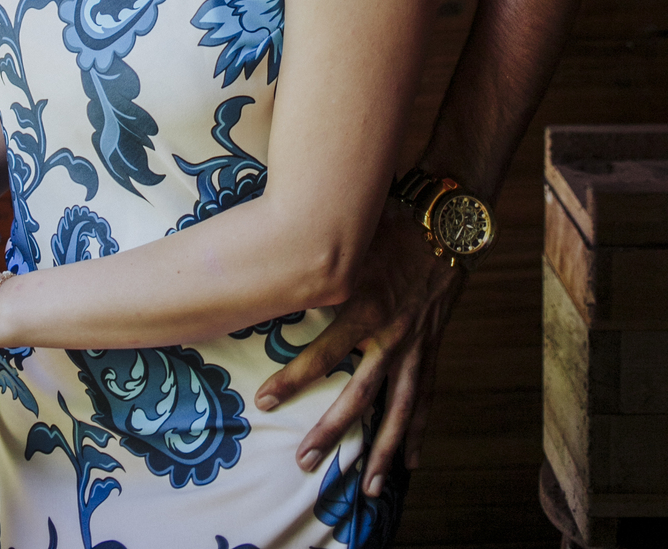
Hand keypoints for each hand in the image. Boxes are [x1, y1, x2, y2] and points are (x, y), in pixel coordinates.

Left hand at [254, 202, 465, 493]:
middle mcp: (391, 335)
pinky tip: (413, 463)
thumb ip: (317, 261)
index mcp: (366, 307)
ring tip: (368, 490)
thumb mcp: (350, 240)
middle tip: (304, 462)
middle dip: (331, 431)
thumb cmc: (390, 223)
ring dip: (383, 451)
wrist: (446, 221)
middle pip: (359, 396)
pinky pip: (425, 396)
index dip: (293, 380)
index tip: (264, 402)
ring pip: (398, 410)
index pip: (323, 354)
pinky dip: (418, 430)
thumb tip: (269, 265)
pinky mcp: (431, 348)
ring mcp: (415, 346)